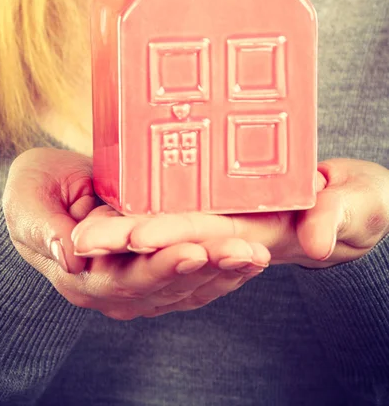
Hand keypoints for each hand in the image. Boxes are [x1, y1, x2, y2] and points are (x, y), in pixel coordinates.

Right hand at [2, 148, 269, 319]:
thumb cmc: (34, 190)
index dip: (159, 268)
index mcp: (80, 275)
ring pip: (185, 285)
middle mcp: (112, 287)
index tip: (193, 251)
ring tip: (256, 255)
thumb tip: (68, 254)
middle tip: (242, 252)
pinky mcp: (156, 268)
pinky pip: (192, 277)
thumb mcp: (26, 201)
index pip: (122, 280)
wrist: (48, 189)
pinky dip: (222, 270)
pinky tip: (250, 259)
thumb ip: (40, 228)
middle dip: (205, 269)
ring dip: (223, 272)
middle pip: (163, 286)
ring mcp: (137, 282)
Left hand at [72, 159, 388, 267]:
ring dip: (127, 230)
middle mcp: (237, 234)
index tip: (127, 235)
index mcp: (263, 233)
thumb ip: (336, 217)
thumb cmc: (367, 203)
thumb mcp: (360, 205)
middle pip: (174, 237)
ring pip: (170, 229)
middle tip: (82, 234)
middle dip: (128, 238)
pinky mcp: (229, 213)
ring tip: (83, 226)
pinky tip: (122, 210)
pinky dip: (152, 217)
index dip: (167, 238)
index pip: (208, 238)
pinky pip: (186, 218)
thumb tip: (314, 240)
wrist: (363, 202)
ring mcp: (230, 224)